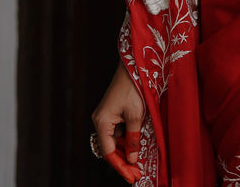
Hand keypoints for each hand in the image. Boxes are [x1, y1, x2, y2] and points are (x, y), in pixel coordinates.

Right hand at [92, 60, 145, 182]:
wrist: (133, 65)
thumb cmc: (134, 87)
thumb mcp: (136, 116)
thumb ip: (133, 139)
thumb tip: (132, 160)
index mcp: (102, 122)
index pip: (109, 153)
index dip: (121, 167)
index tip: (132, 178)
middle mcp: (100, 120)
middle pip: (110, 148)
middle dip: (124, 161)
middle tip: (138, 174)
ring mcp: (105, 116)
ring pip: (115, 141)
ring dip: (126, 152)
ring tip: (139, 164)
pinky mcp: (112, 112)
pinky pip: (118, 132)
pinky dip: (127, 141)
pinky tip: (136, 147)